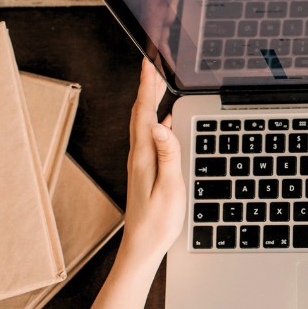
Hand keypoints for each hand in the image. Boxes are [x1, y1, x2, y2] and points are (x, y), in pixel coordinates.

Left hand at [117, 59, 186, 267]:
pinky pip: (149, 136)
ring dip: (150, 100)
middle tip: (154, 64)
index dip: (148, 85)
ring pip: (143, 123)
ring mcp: (140, 163)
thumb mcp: (169, 188)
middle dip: (148, 86)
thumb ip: (168, 155)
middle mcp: (138, 156)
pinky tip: (164, 120)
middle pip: (141, 112)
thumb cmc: (157, 222)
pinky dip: (155, 119)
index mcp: (144, 156)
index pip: (144, 112)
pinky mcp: (145, 170)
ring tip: (159, 84)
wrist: (141, 247)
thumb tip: (162, 124)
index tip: (149, 62)